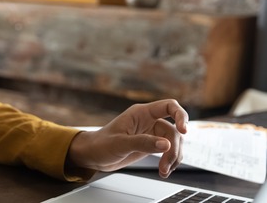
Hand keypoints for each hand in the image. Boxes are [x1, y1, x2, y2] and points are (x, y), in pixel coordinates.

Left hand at [66, 99, 187, 177]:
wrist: (93, 156)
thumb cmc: (101, 145)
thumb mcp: (120, 144)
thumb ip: (143, 143)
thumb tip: (165, 145)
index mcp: (141, 113)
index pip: (169, 106)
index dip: (180, 116)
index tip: (184, 130)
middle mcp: (149, 121)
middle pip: (174, 130)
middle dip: (174, 149)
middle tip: (165, 165)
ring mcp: (151, 133)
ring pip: (174, 142)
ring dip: (173, 158)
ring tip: (164, 171)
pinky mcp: (152, 145)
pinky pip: (169, 151)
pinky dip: (170, 161)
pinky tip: (165, 170)